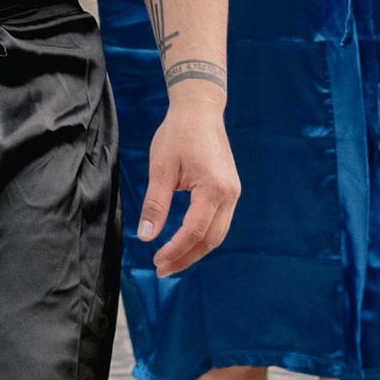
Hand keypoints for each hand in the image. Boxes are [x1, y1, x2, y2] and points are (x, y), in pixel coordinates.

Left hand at [137, 87, 239, 277]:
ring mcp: (233, 192)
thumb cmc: (178, 134)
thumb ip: (155, 204)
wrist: (200, 109)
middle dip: (186, 257)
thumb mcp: (161, 168)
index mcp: (213, 188)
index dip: (175, 250)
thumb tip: (146, 236)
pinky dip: (202, 236)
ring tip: (171, 260)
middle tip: (162, 269)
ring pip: (217, 234)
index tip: (156, 260)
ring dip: (195, 250)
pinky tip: (185, 241)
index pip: (194, 231)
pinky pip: (219, 222)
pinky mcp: (230, 190)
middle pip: (210, 239)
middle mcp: (229, 194)